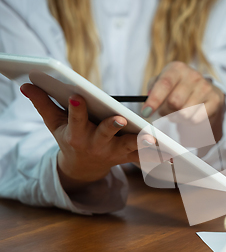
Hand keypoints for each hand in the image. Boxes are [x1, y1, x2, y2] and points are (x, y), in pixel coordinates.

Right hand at [21, 84, 154, 192]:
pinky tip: (174, 154)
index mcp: (77, 134)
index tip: (77, 97)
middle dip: (112, 127)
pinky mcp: (130, 156)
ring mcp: (115, 152)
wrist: (82, 166)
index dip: (76, 109)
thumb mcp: (53, 123)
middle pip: (106, 134)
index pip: (75, 119)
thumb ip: (42, 104)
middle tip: (121, 119)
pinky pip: (146, 157)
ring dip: (143, 144)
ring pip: (130, 148)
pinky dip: (159, 156)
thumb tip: (26, 85)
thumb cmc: (69, 137)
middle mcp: (97, 144)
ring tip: (155, 139)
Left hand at [142, 61, 225, 140]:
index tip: (146, 112)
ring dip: (177, 118)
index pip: (164, 85)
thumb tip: (148, 103)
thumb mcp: (162, 82)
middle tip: (165, 111)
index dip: (154, 101)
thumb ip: (152, 90)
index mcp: (177, 68)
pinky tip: (189, 115)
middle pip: (174, 102)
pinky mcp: (215, 100)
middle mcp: (193, 75)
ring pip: (185, 113)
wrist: (203, 90)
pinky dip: (188, 122)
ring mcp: (206, 87)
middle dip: (165, 111)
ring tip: (177, 112)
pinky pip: (196, 119)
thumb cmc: (177, 87)